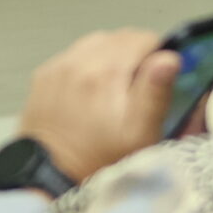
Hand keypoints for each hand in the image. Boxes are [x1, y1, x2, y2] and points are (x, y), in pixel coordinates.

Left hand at [14, 30, 179, 185]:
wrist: (50, 175)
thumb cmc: (102, 158)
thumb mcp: (140, 134)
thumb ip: (156, 93)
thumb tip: (169, 57)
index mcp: (109, 71)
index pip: (144, 38)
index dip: (157, 55)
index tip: (155, 79)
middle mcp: (80, 60)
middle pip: (119, 37)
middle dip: (134, 55)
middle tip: (135, 86)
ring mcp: (58, 65)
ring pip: (95, 42)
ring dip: (109, 56)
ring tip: (111, 88)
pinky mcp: (43, 74)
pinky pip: (72, 55)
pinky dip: (85, 64)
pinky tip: (86, 90)